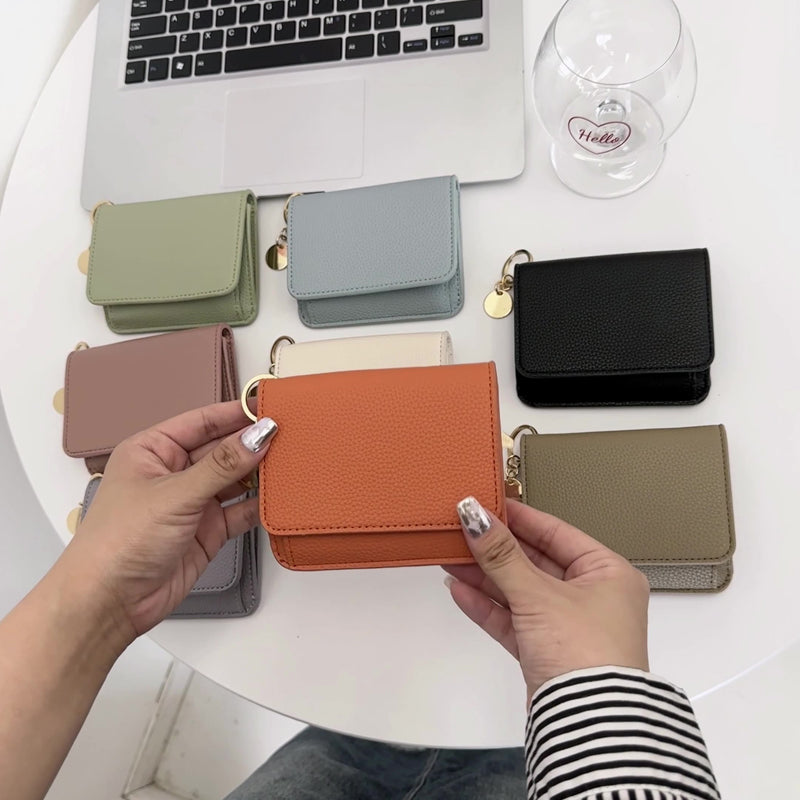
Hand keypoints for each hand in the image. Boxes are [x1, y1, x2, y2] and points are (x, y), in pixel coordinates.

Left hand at [57, 402, 276, 642]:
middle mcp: (174, 473)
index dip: (236, 415)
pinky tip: (279, 497)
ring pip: (235, 480)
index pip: (202, 422)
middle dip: (253, 444)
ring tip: (291, 463)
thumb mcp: (174, 494)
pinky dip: (260, 505)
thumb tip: (257, 435)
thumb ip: (222, 465)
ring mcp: (192, 503)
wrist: (109, 603)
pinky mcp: (207, 530)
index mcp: (153, 451)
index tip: (270, 409)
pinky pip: (241, 511)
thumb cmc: (118, 542)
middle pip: (223, 449)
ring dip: (260, 474)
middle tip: (290, 436)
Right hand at [446, 498, 649, 700]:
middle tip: (463, 530)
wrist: (589, 725)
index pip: (556, 532)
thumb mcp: (539, 594)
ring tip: (451, 556)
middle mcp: (591, 596)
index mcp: (607, 572)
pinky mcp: (546, 651)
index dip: (519, 518)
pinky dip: (488, 606)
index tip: (488, 505)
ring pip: (520, 591)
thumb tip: (476, 517)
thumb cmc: (587, 655)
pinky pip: (513, 620)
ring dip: (486, 576)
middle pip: (535, 562)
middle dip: (496, 549)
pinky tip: (459, 590)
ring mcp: (567, 625)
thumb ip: (502, 556)